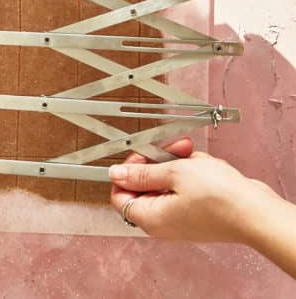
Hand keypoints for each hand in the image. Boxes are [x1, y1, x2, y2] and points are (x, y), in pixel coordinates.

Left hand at [110, 138, 280, 243]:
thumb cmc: (220, 197)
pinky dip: (192, 172)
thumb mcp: (175, 173)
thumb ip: (143, 173)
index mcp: (150, 217)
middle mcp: (162, 222)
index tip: (142, 154)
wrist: (256, 211)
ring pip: (167, 180)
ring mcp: (180, 218)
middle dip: (159, 161)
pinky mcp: (196, 212)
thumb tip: (116, 173)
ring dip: (180, 163)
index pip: (119, 194)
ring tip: (195, 159)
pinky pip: (185, 185)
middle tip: (174, 149)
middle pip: (145, 184)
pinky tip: (206, 167)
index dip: (127, 170)